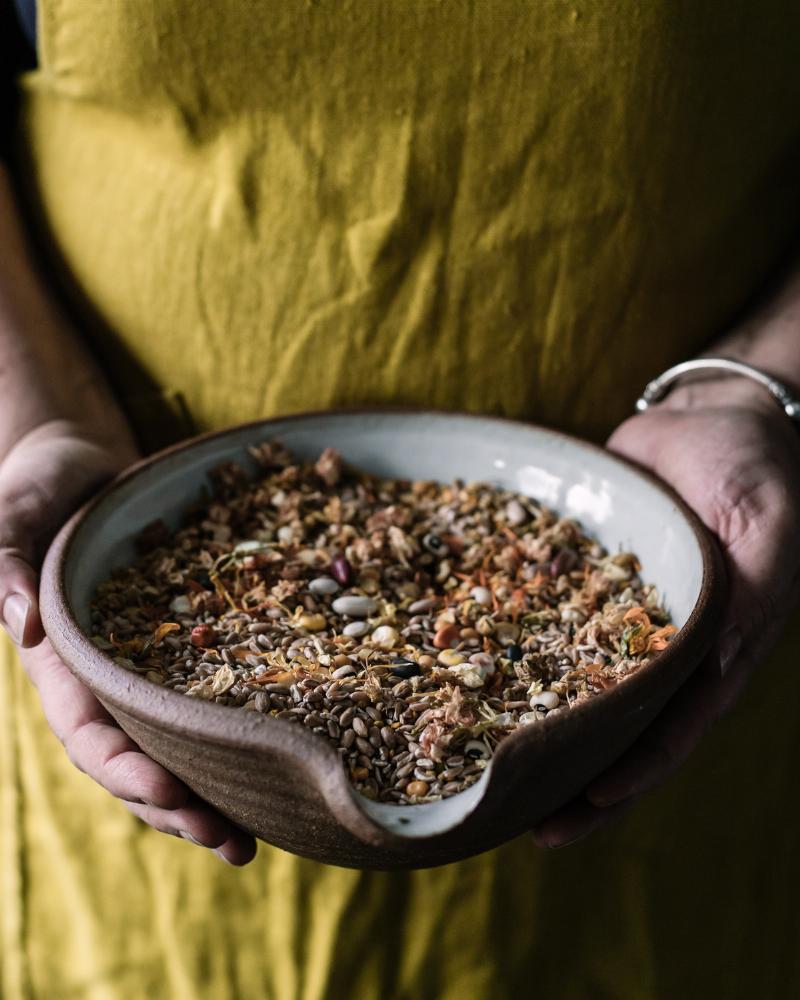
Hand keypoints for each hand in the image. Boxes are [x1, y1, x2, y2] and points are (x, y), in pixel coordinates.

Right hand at [0, 419, 256, 864]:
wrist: (78, 468)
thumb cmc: (35, 491)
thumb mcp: (9, 520)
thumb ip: (6, 566)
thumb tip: (22, 625)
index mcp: (59, 664)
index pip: (87, 733)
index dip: (127, 769)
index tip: (174, 791)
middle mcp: (101, 679)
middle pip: (135, 762)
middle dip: (177, 808)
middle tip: (231, 842)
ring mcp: (141, 668)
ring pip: (171, 747)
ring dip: (208, 795)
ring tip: (255, 839)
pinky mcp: (178, 648)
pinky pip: (202, 701)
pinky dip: (228, 739)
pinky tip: (270, 765)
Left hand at [533, 379, 799, 846]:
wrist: (711, 416)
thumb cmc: (756, 472)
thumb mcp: (768, 529)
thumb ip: (750, 596)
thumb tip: (711, 664)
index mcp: (715, 650)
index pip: (673, 728)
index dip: (633, 771)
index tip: (585, 804)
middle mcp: (662, 645)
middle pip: (619, 727)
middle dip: (577, 777)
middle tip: (525, 824)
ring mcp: (615, 612)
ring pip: (577, 684)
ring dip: (541, 728)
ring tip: (488, 770)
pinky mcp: (581, 576)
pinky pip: (547, 619)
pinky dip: (518, 650)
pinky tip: (471, 674)